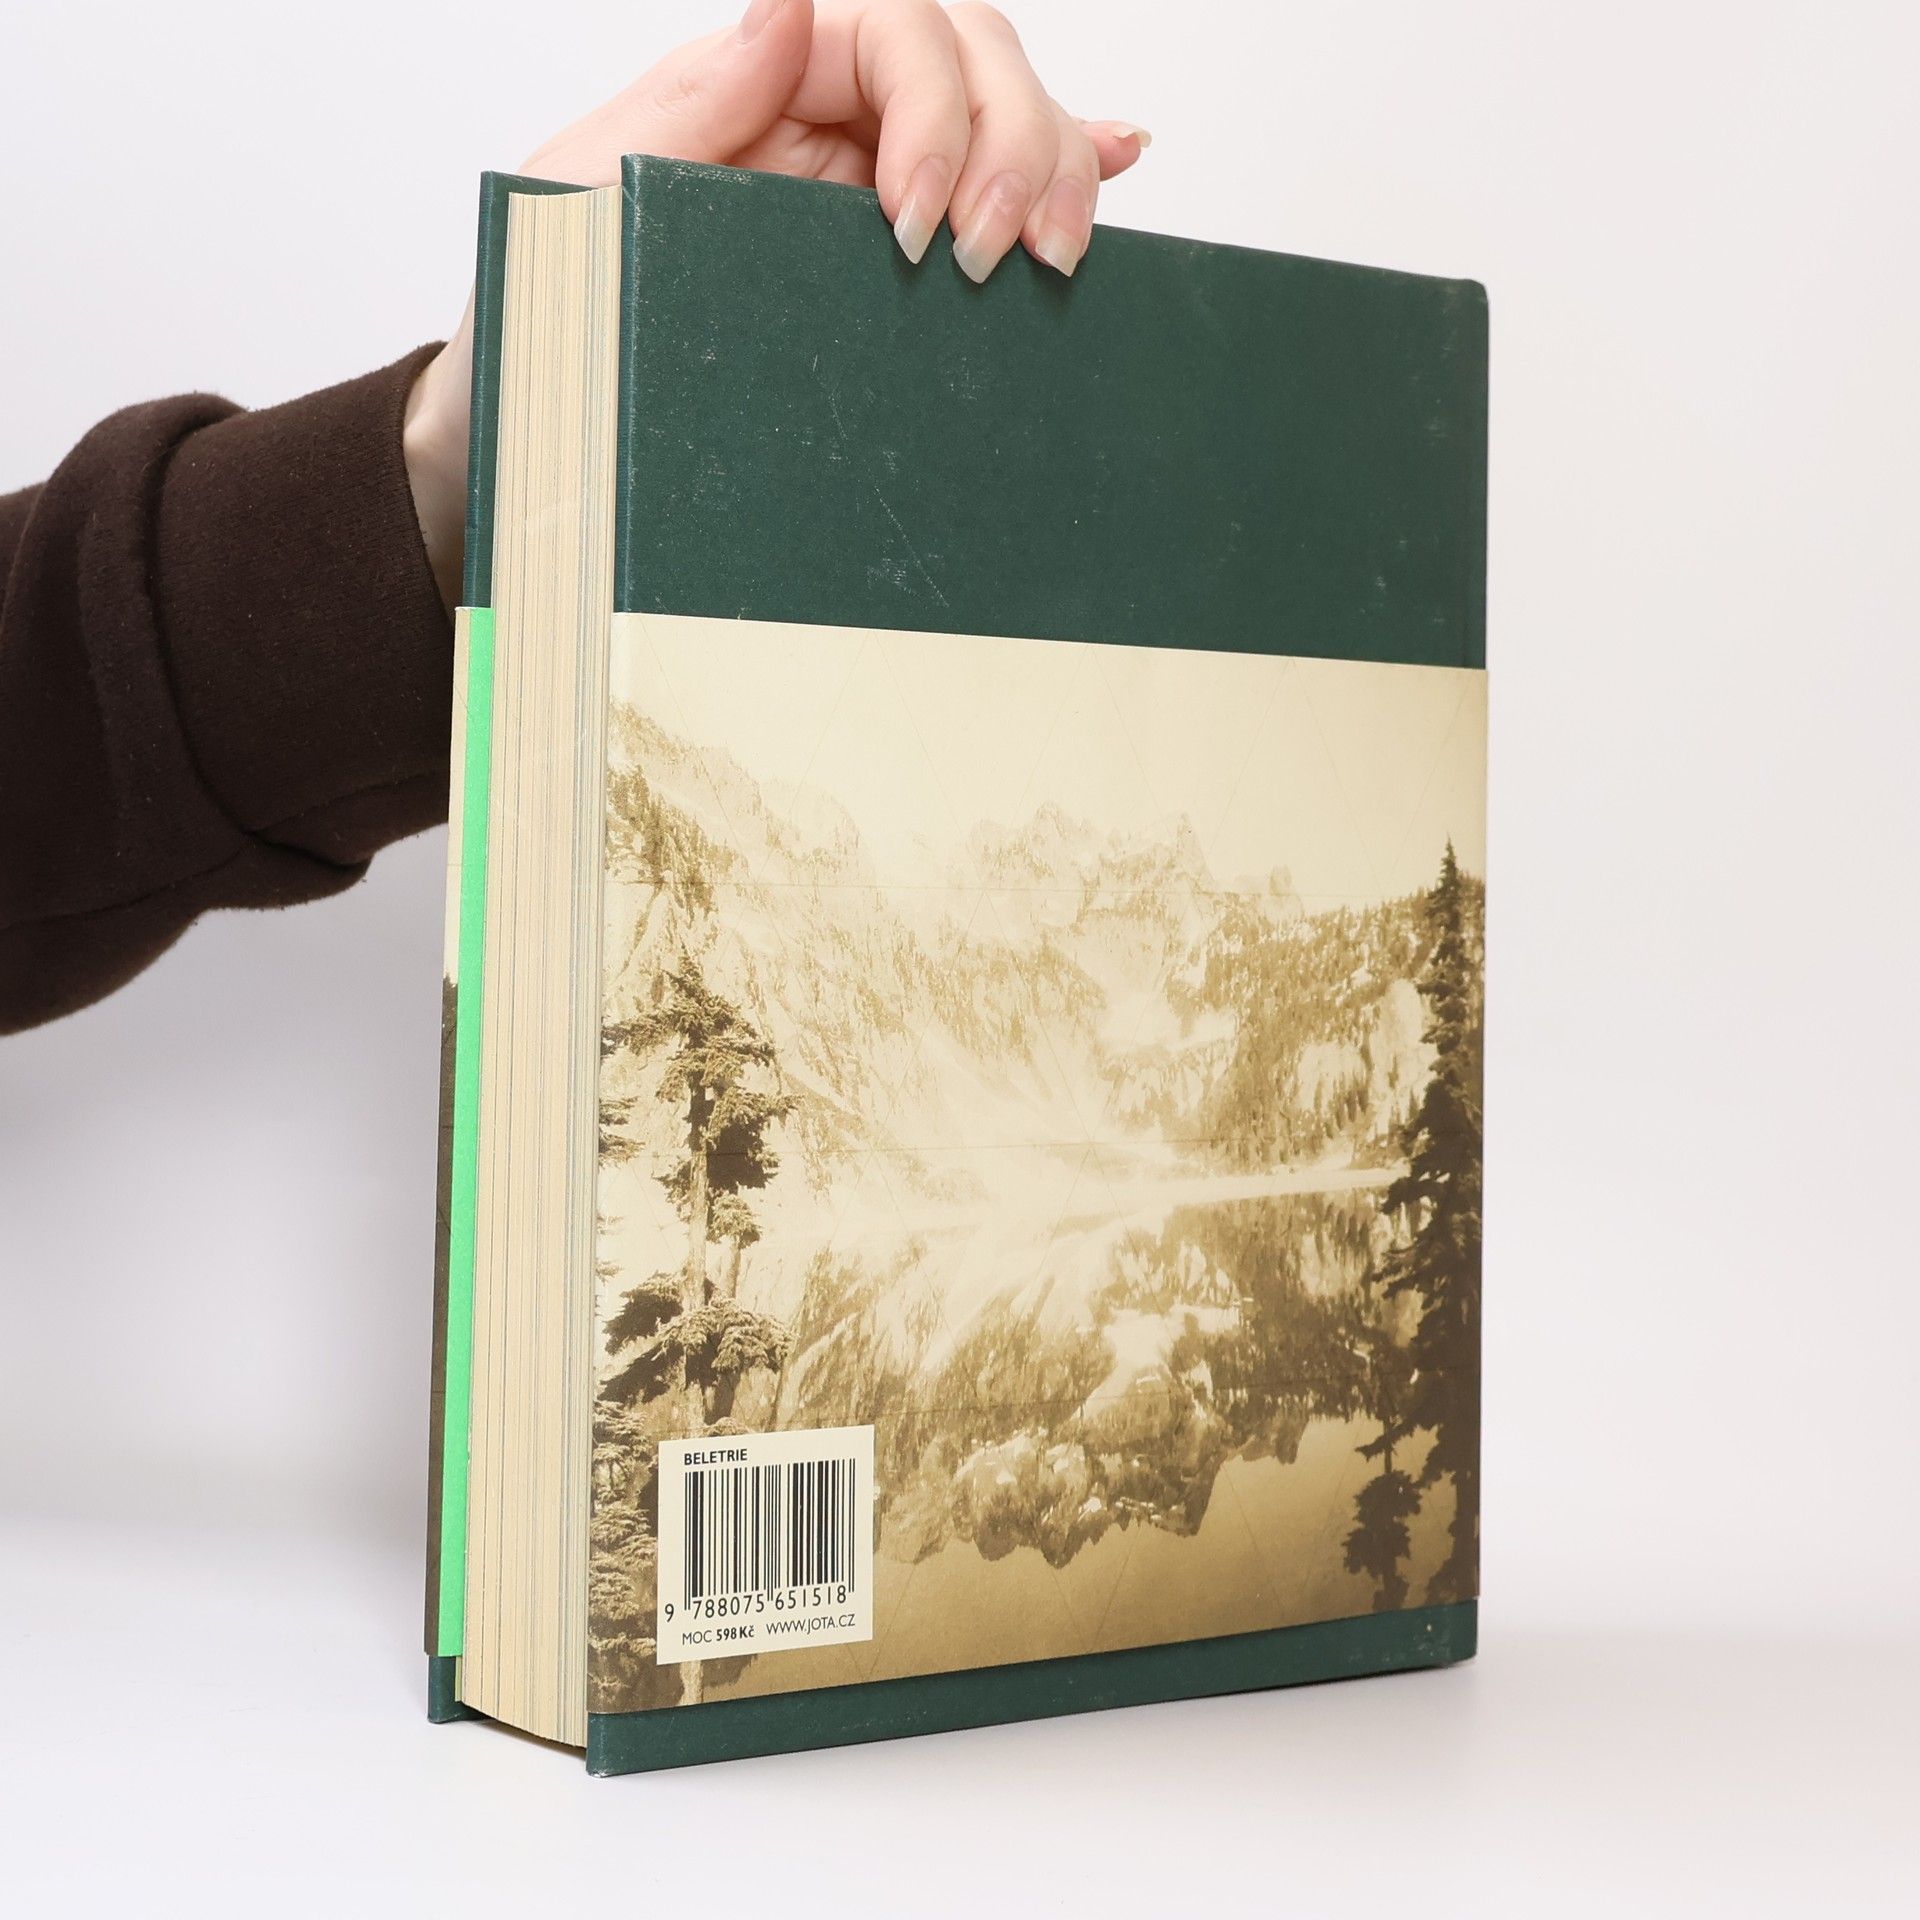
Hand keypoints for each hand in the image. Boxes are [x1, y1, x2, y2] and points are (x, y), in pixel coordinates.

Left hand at [405, 0, 1149, 603]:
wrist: (543, 418)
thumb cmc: (552, 308)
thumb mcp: (595, 194)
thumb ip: (697, 103)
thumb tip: (792, 3)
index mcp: (762, 80)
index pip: (897, 28)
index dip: (936, 110)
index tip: (914, 222)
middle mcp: (829, 115)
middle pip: (975, 60)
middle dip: (1015, 146)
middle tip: (1000, 258)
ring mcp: (873, 180)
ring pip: (1011, 119)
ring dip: (1060, 167)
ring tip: (1060, 258)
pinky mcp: (898, 255)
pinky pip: (1000, 186)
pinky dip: (1071, 165)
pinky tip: (1121, 161)